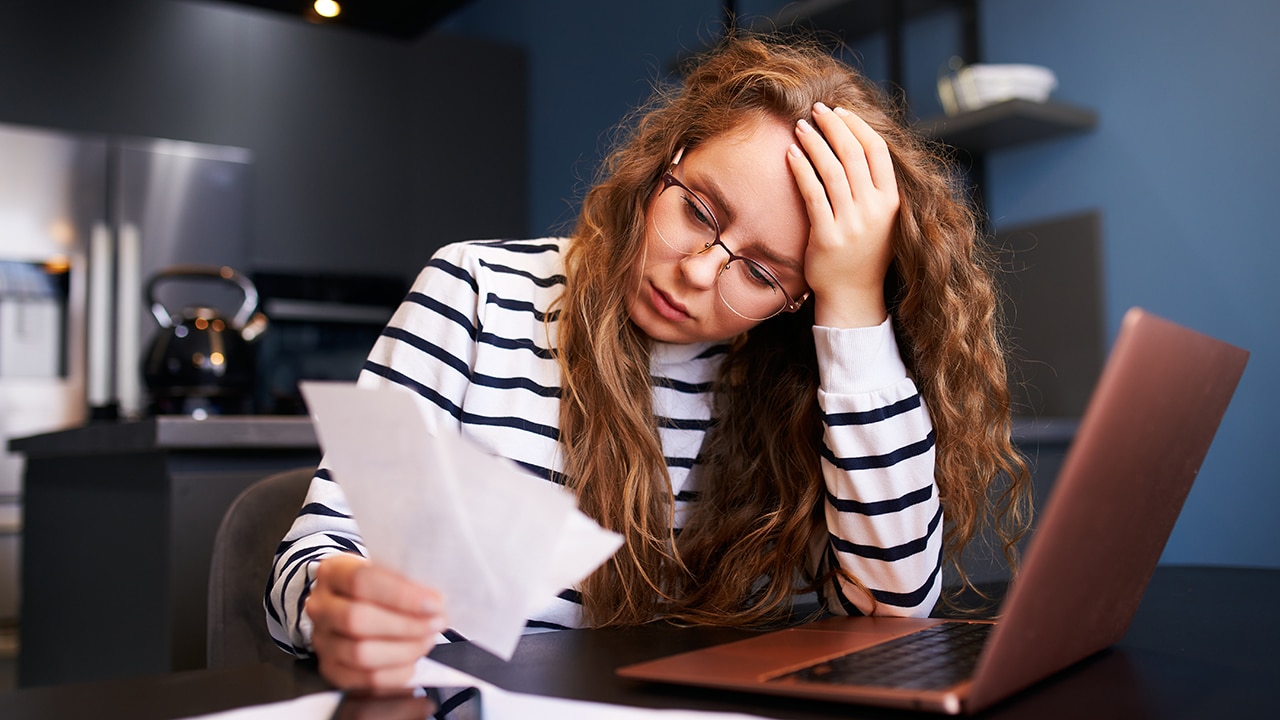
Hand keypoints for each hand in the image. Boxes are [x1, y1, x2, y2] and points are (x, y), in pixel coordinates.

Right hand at [306, 553, 447, 688]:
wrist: (351, 602)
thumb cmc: (377, 585)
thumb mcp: (387, 570)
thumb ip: (405, 581)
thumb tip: (434, 602)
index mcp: (333, 572)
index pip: (361, 580)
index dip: (400, 594)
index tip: (433, 603)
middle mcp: (320, 606)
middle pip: (357, 619)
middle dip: (406, 625)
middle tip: (436, 623)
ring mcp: (321, 640)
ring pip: (360, 653)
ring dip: (403, 650)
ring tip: (428, 640)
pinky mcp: (330, 668)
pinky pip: (363, 679)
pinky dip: (395, 674)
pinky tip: (413, 661)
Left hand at [787, 102, 898, 327]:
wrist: (853, 294)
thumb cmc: (864, 251)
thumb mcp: (882, 218)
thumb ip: (876, 186)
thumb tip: (859, 143)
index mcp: (892, 201)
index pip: (877, 150)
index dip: (857, 126)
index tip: (839, 111)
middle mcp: (875, 210)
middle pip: (853, 154)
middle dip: (833, 125)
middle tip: (815, 109)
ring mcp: (852, 224)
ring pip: (831, 170)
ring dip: (814, 142)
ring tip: (799, 126)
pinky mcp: (828, 236)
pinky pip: (813, 194)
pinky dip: (801, 169)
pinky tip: (790, 154)